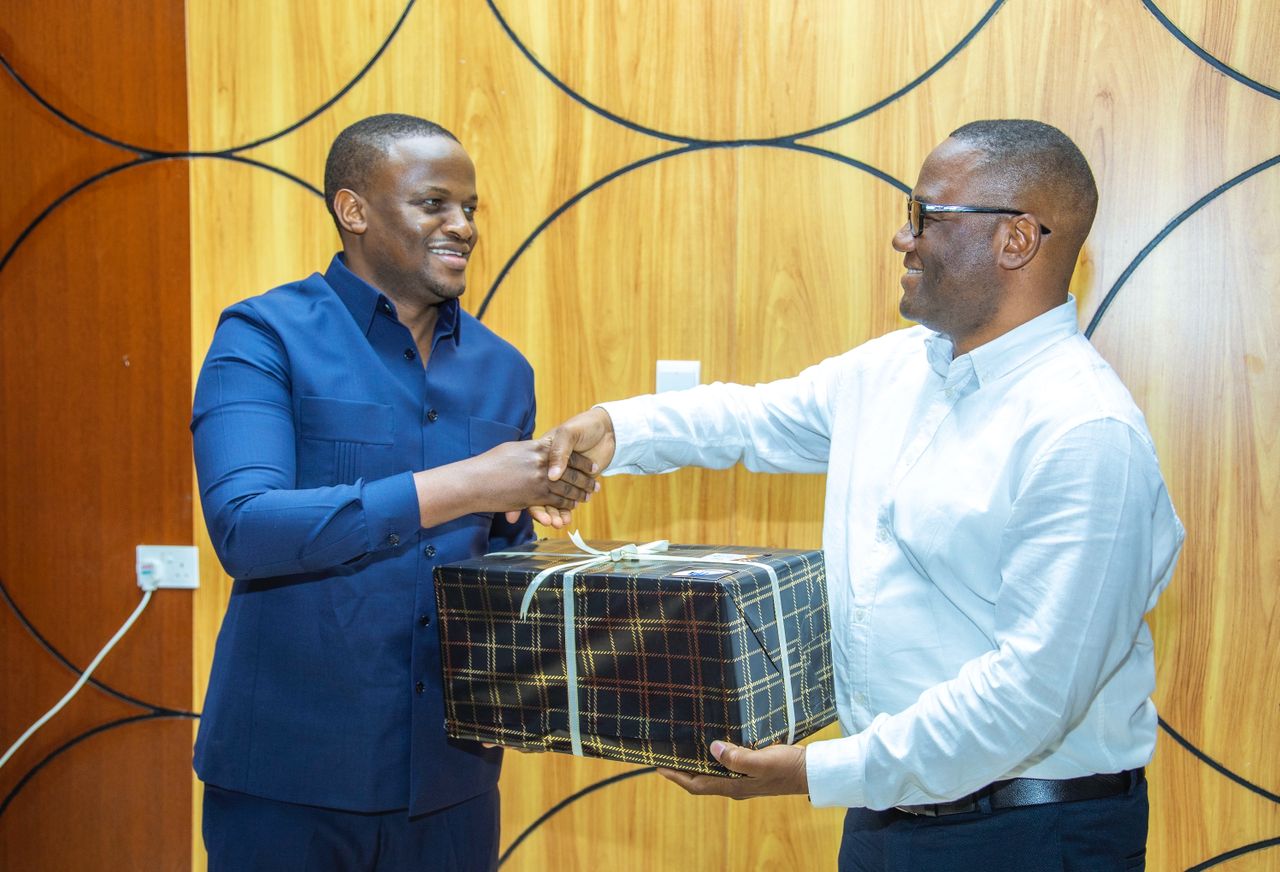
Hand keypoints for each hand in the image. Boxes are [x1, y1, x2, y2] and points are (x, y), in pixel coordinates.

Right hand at [416, 438, 596, 529]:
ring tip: (589, 496)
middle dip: (586, 479)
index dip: (582, 460)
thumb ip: (530, 449)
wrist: (474, 481)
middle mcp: (540, 463)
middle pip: (571, 471)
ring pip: (566, 487)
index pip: (566, 453)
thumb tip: (539, 447)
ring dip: (580, 493)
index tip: (592, 465)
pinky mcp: (533, 497)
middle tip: (596, 484)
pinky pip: (555, 501)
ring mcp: (538, 480)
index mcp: (536, 448)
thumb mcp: (512, 449)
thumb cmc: (489, 464)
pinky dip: (566, 504)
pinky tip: (572, 506)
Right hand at [529, 408, 615, 526]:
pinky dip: (565, 510)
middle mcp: (548, 466)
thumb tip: (553, 476)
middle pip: (541, 491)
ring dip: (555, 513)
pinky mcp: (574, 483)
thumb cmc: (583, 427)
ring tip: (558, 523)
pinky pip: (565, 499)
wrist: (606, 430)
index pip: (531, 475)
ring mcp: (560, 475)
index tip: (526, 507)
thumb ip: (560, 452)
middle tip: (547, 522)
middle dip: (544, 509)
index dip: (527, 491)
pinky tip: (565, 519)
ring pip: (553, 498)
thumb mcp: (567, 434)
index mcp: (542, 452)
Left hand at [657, 740, 807, 799]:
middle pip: (701, 780)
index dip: (677, 776)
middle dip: (683, 770)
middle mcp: (736, 784)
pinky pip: (726, 766)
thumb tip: (713, 748)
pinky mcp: (752, 770)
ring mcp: (744, 779)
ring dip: (698, 763)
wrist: (810, 771)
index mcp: (734, 785)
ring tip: (685, 748)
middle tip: (668, 755)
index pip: (697, 784)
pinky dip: (714, 757)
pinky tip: (714, 744)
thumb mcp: (762, 761)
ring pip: (713, 773)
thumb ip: (738, 757)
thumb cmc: (788, 767)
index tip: (660, 766)